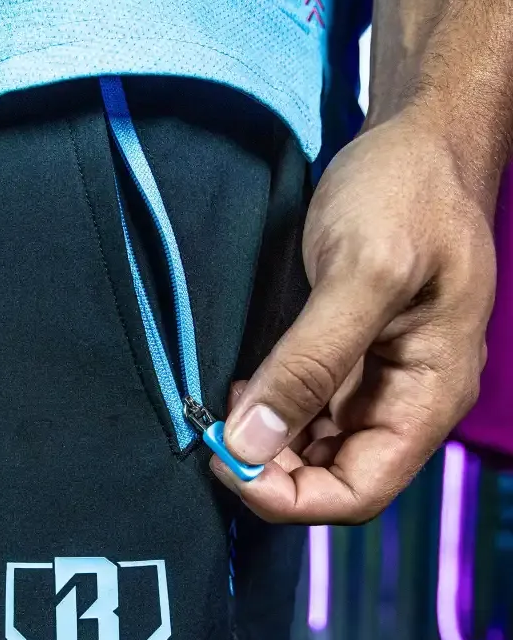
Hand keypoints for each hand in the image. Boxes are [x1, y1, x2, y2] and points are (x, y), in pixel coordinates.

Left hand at [212, 109, 494, 523]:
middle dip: (267, 471)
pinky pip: (304, 413)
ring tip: (222, 407)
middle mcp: (403, 403)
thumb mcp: (361, 272)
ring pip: (312, 452)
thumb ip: (310, 362)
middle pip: (330, 480)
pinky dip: (267, 414)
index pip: (357, 493)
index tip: (226, 462)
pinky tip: (240, 389)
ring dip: (262, 445)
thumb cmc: (407, 194)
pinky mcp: (348, 360)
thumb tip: (250, 443)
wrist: (419, 142)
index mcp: (426, 397)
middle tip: (213, 434)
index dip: (288, 497)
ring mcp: (375, 383)